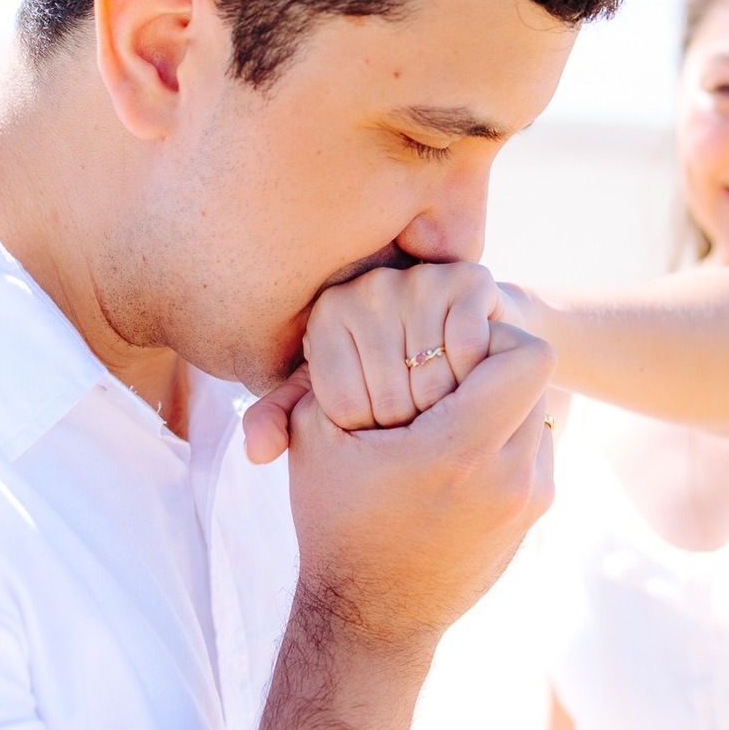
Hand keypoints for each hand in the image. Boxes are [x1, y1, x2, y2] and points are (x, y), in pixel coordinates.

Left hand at [244, 262, 530, 461]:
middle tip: (421, 419)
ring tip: (447, 403)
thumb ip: (288, 419)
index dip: (370, 432)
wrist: (463, 339)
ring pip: (431, 379)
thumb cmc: (394, 371)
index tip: (381, 422)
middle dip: (409, 427)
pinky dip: (472, 375)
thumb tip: (256, 451)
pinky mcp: (468, 278)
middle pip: (390, 397)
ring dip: (446, 407)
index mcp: (329, 314)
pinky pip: (466, 347)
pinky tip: (471, 376)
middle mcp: (369, 288)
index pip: (347, 407)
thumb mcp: (340, 394)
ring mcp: (420, 279)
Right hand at [286, 316, 554, 641]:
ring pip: (543, 411)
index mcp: (460, 449)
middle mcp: (510, 475)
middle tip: (450, 376)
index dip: (491, 336)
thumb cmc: (335, 522)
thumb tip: (380, 307)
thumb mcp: (319, 437)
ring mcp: (529, 499)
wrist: (369, 618)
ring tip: (452, 414)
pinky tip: (462, 453)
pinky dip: (508, 438)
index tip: (447, 350)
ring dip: (504, 401)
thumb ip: (346, 368)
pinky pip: (539, 447)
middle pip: (539, 377)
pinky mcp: (535, 516)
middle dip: (497, 365)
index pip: (528, 354)